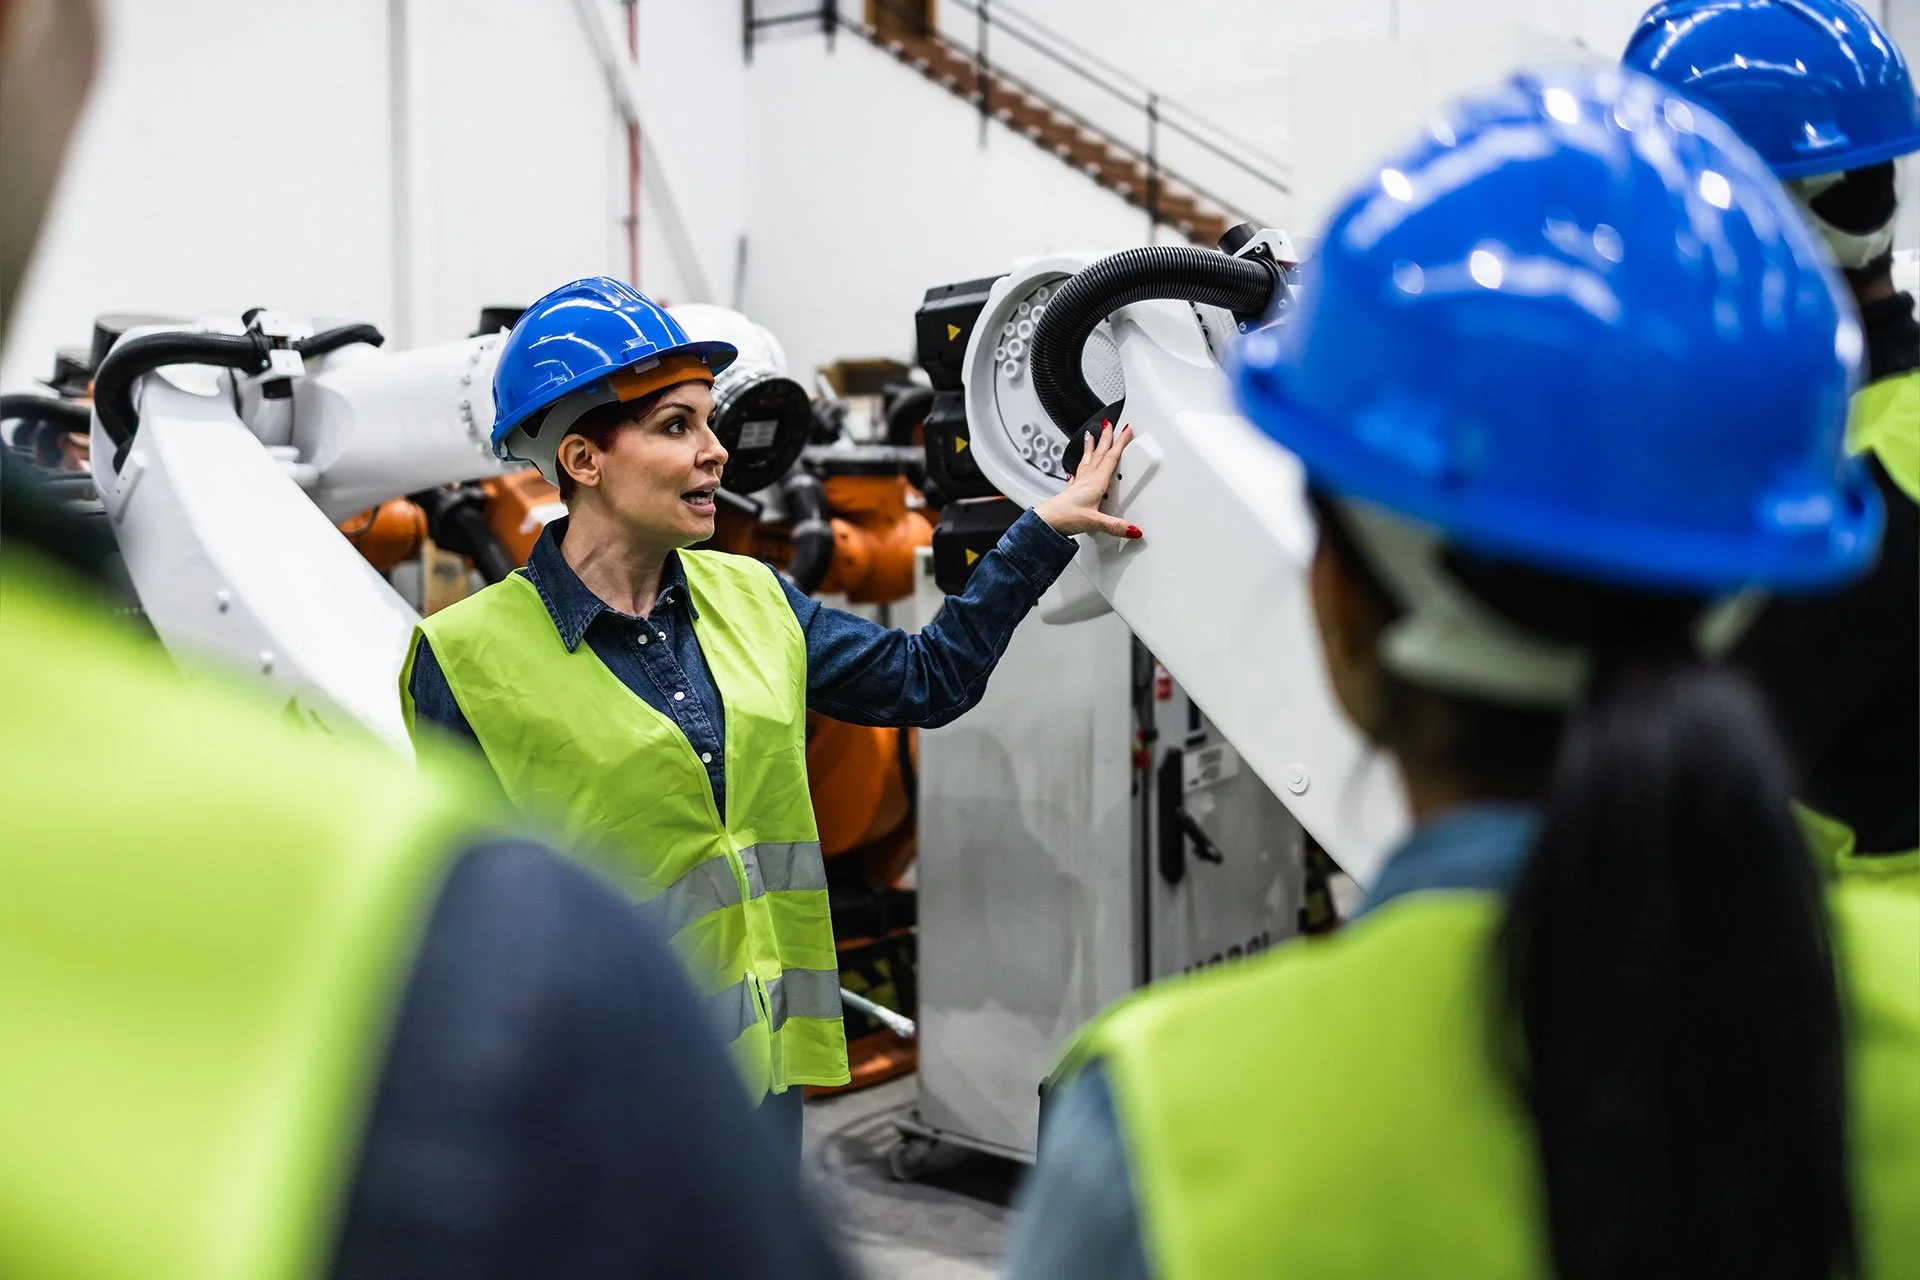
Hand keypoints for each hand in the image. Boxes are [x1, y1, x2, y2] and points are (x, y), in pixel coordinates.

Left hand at [1034, 421, 1142, 539]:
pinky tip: (1076, 469)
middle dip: (1106, 438)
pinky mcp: (1071, 492)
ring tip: (1092, 436)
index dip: (1119, 443)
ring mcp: (1078, 484)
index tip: (1125, 429)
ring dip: (1091, 447)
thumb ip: (1115, 526)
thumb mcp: (1095, 522)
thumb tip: (1134, 529)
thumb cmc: (1065, 517)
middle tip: (1108, 424)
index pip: (1111, 458)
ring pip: (1087, 460)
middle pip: (1099, 454)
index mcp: (1095, 483)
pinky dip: (1080, 467)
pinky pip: (1078, 474)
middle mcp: (1087, 480)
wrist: (1046, 522)